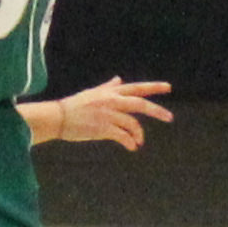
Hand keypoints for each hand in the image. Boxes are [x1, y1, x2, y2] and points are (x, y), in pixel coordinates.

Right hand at [44, 77, 171, 151]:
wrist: (58, 117)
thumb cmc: (74, 106)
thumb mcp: (92, 93)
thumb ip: (108, 87)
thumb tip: (119, 79)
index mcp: (111, 93)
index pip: (136, 88)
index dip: (153, 87)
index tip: (168, 87)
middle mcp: (111, 101)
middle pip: (140, 104)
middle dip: (157, 111)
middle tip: (170, 117)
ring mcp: (108, 115)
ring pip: (132, 124)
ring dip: (138, 134)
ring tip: (139, 142)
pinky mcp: (103, 129)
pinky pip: (123, 136)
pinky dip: (130, 142)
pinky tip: (132, 147)